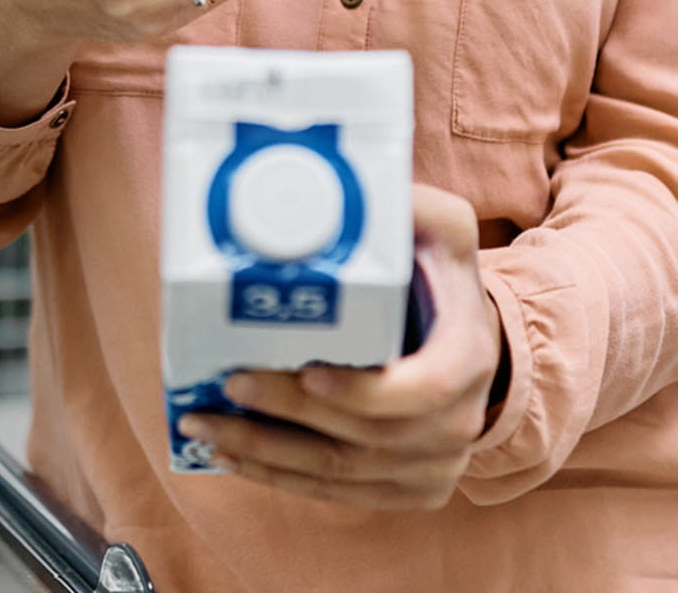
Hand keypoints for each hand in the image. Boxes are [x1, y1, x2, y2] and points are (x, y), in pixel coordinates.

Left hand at [178, 185, 507, 509]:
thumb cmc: (443, 284)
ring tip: (203, 426)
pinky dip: (280, 478)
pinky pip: (338, 494)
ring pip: (340, 474)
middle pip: (364, 438)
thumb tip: (352, 182)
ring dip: (265, 454)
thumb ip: (415, 207)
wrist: (473, 346)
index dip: (362, 393)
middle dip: (286, 416)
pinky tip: (230, 456)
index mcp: (466, 360)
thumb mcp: (445, 233)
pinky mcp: (409, 489)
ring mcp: (433, 466)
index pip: (419, 392)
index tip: (308, 371)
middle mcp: (455, 424)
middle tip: (225, 384)